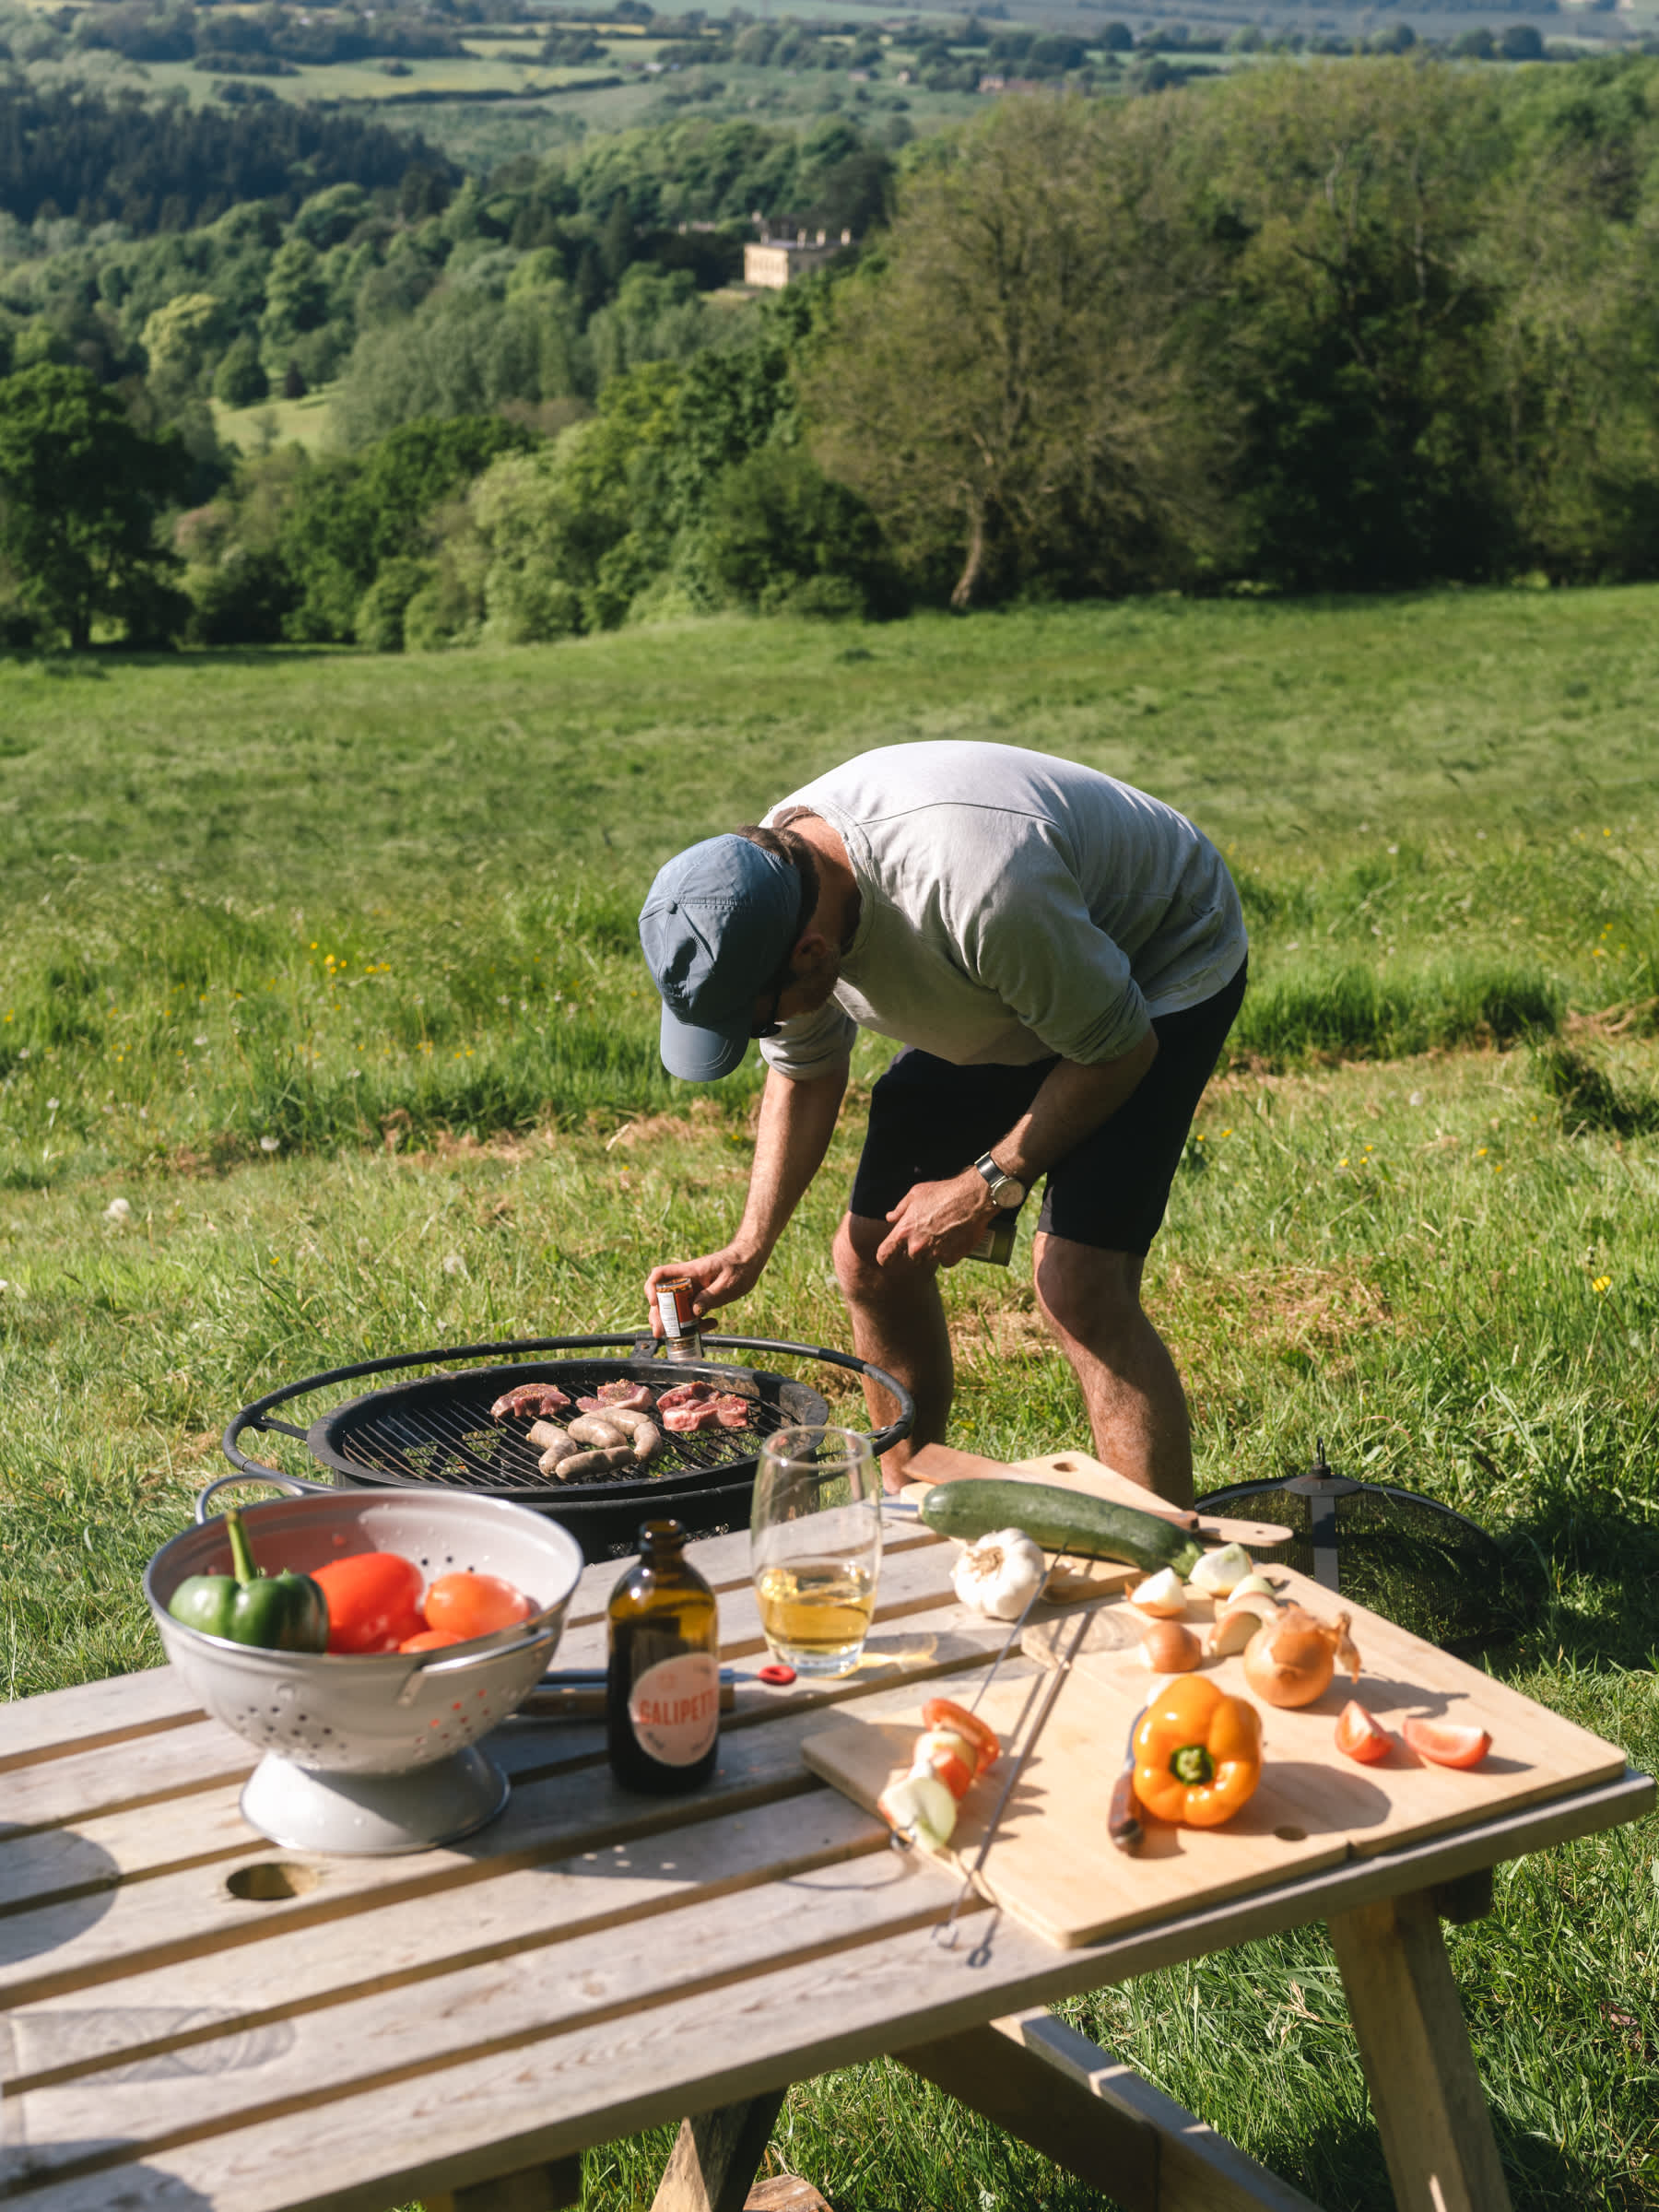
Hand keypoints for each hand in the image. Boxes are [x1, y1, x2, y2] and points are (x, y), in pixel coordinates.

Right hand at [643, 1248, 764, 1334]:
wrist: (749, 1262)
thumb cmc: (739, 1265)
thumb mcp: (728, 1282)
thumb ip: (711, 1296)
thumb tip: (694, 1312)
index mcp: (690, 1271)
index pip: (661, 1274)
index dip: (652, 1288)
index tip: (654, 1304)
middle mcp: (687, 1281)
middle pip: (663, 1297)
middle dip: (659, 1315)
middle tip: (661, 1332)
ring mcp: (693, 1291)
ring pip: (675, 1308)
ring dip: (675, 1323)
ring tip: (682, 1335)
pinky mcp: (702, 1299)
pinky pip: (692, 1313)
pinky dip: (696, 1323)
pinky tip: (711, 1324)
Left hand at [875, 1170, 995, 1269]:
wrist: (973, 1198)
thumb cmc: (943, 1192)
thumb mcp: (916, 1194)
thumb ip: (900, 1209)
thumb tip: (890, 1218)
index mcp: (903, 1231)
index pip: (884, 1256)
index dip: (886, 1257)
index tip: (890, 1256)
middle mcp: (917, 1246)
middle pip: (910, 1257)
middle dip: (916, 1248)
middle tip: (928, 1231)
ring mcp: (934, 1254)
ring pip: (928, 1259)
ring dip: (932, 1251)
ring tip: (942, 1232)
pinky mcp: (951, 1258)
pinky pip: (945, 1261)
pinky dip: (948, 1253)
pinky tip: (953, 1238)